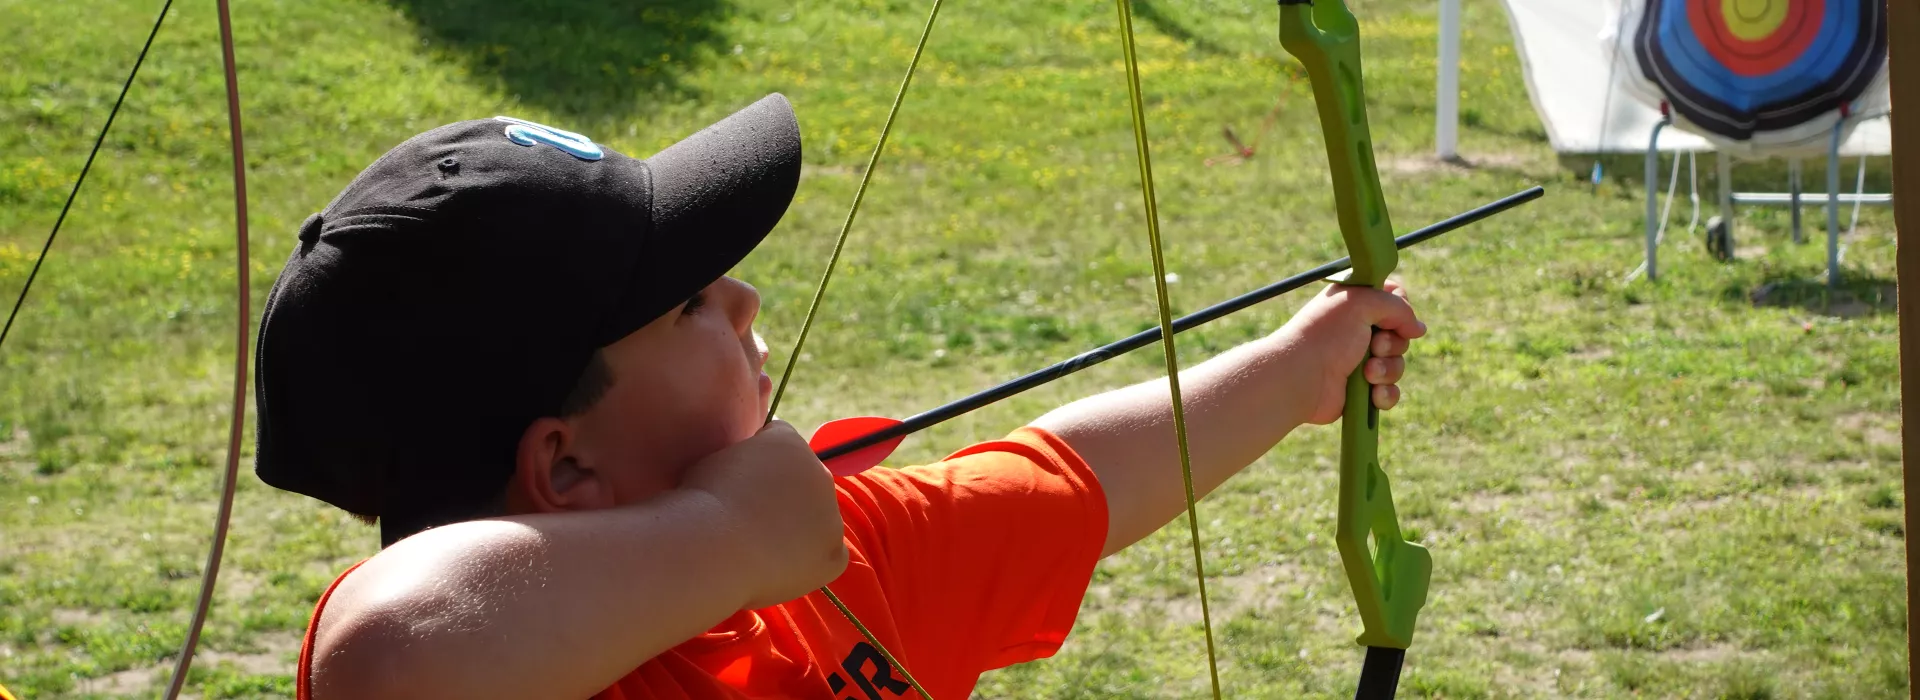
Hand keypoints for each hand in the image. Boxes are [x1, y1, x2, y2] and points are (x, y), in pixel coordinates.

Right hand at [680, 420, 847, 609]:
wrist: (712, 543)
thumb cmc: (701, 501)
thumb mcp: (714, 457)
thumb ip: (741, 456)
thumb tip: (745, 467)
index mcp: (788, 441)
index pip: (779, 445)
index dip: (755, 465)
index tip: (736, 484)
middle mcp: (819, 473)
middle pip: (803, 483)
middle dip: (781, 496)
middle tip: (746, 519)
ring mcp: (831, 516)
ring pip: (816, 521)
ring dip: (796, 528)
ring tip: (757, 547)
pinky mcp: (834, 555)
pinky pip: (829, 557)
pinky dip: (810, 562)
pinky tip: (780, 567)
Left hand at [1275, 279, 1424, 425]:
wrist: (1301, 376)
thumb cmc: (1326, 335)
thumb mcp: (1362, 303)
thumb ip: (1398, 307)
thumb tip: (1419, 329)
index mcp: (1354, 305)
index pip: (1394, 299)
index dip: (1400, 309)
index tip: (1394, 316)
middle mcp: (1357, 332)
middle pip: (1400, 335)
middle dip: (1393, 343)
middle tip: (1374, 346)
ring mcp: (1359, 362)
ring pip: (1397, 365)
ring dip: (1387, 369)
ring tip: (1367, 372)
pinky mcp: (1360, 391)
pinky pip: (1390, 392)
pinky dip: (1386, 394)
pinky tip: (1373, 394)